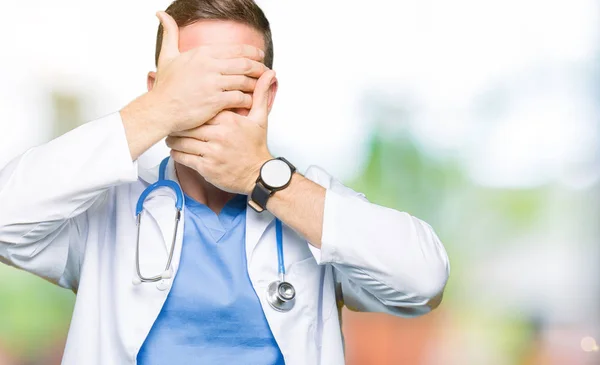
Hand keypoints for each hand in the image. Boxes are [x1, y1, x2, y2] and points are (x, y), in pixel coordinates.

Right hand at [147, 11, 267, 133]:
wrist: (160, 109)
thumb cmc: (165, 86)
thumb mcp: (167, 55)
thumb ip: (170, 33)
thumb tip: (161, 14)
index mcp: (202, 53)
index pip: (236, 49)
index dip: (252, 52)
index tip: (260, 56)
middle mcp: (209, 66)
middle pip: (244, 63)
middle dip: (259, 67)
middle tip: (266, 71)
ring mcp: (213, 83)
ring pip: (244, 80)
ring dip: (255, 84)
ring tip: (261, 87)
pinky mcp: (215, 101)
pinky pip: (240, 98)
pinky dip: (249, 99)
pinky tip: (252, 101)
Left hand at [166, 70, 276, 193]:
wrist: (259, 175)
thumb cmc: (256, 147)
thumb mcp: (260, 119)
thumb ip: (260, 95)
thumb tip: (269, 73)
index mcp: (229, 120)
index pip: (201, 109)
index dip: (190, 109)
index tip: (183, 108)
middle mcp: (219, 135)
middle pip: (188, 125)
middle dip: (178, 125)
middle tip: (172, 122)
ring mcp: (212, 152)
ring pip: (182, 142)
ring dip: (174, 140)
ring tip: (172, 136)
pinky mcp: (207, 168)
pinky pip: (183, 158)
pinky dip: (176, 154)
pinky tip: (176, 151)